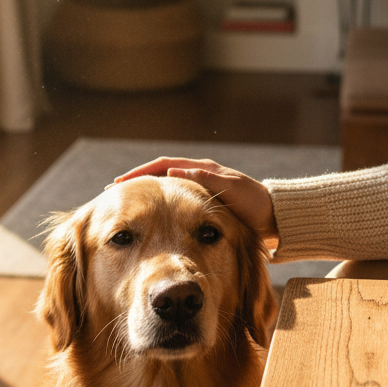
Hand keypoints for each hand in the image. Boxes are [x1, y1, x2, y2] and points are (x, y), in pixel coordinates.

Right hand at [115, 158, 278, 243]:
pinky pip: (174, 204)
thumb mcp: (230, 189)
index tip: (120, 184)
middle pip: (159, 176)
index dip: (140, 173)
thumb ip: (203, 179)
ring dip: (145, 196)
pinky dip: (158, 208)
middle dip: (136, 183)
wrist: (274, 219)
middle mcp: (197, 176)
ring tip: (124, 207)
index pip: (163, 165)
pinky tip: (147, 221)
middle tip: (113, 194)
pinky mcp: (202, 206)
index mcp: (201, 169)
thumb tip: (172, 172)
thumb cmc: (254, 204)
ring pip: (165, 190)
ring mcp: (199, 190)